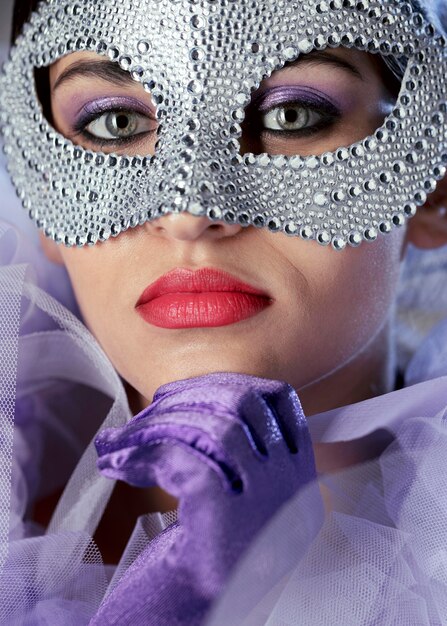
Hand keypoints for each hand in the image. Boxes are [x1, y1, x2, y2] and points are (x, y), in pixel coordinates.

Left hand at [90, 373, 321, 624]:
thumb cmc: (198, 564)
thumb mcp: (233, 503)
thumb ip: (234, 455)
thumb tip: (199, 392)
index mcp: (299, 484)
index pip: (282, 403)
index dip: (227, 384)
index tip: (181, 394)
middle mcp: (294, 494)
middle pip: (243, 407)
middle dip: (186, 396)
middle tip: (146, 411)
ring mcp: (265, 508)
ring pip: (211, 428)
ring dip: (154, 425)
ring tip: (117, 442)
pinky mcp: (225, 523)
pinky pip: (182, 459)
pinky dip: (141, 454)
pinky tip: (117, 465)